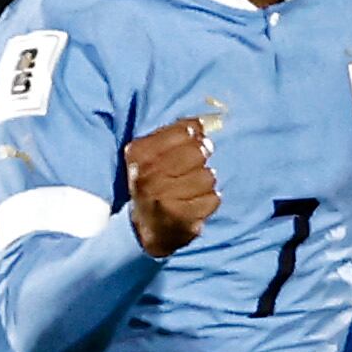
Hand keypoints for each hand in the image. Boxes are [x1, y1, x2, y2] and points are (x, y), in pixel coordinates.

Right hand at [122, 117, 220, 257]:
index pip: (184, 131)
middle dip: (201, 159)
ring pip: (207, 177)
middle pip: (198, 153)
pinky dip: (208, 202)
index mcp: (139, 153)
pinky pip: (212, 199)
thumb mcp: (153, 154)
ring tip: (191, 189)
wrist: (144, 228)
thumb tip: (202, 123)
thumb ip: (175, 135)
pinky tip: (195, 204)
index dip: (195, 136)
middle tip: (192, 169)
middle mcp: (147, 175)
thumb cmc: (153, 184)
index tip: (194, 141)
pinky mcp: (179, 218)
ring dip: (205, 183)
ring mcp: (162, 198)